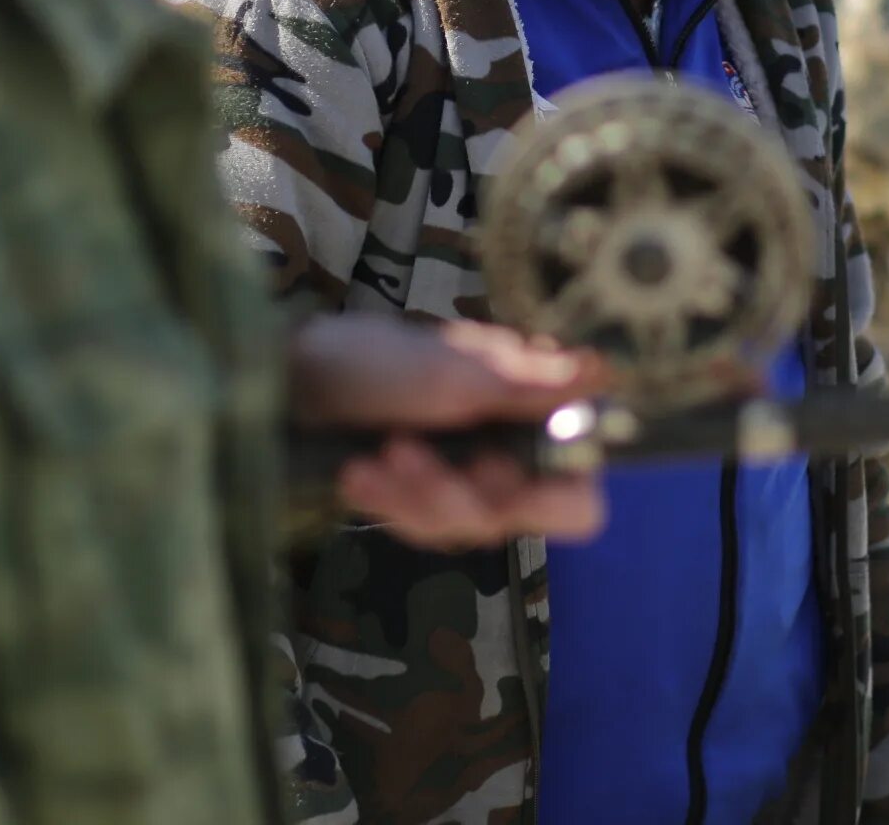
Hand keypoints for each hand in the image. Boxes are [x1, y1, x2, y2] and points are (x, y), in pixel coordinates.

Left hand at [288, 313, 608, 549]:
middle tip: (405, 451)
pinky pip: (421, 528)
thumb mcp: (447, 370)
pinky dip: (390, 502)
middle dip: (460, 496)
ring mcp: (463, 478)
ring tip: (372, 456)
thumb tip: (601, 371)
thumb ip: (523, 385)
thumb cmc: (373, 358)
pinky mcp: (421, 498)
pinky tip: (356, 475)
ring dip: (415, 496)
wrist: (288, 375)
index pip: (579, 489)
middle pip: (517, 519)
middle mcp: (508, 451)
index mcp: (530, 412)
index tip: (504, 481)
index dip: (556, 497)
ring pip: (465, 529)